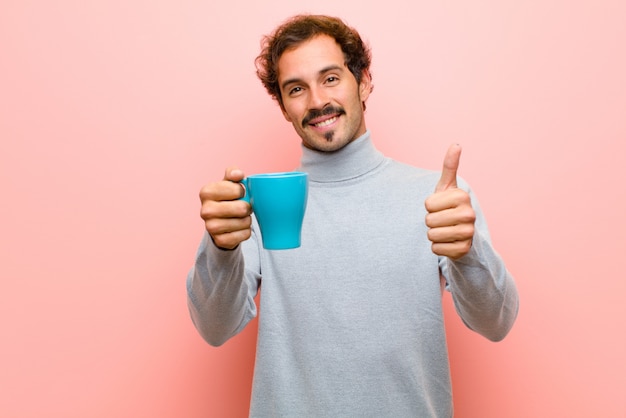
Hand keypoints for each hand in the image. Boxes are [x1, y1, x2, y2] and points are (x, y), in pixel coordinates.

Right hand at [199, 167, 251, 249]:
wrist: (219, 222)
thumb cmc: (226, 199)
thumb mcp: (228, 183)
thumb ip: (233, 173)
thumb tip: (238, 175)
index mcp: (206, 192)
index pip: (237, 190)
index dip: (243, 191)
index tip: (239, 193)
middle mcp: (205, 210)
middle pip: (241, 208)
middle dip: (247, 207)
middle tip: (243, 207)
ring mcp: (210, 227)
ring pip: (244, 222)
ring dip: (247, 219)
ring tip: (241, 217)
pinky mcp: (219, 241)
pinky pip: (244, 235)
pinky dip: (246, 231)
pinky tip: (239, 228)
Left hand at [425, 144, 475, 259]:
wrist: (462, 233)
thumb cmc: (450, 206)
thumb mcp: (447, 186)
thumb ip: (450, 166)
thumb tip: (456, 144)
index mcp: (462, 196)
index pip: (428, 204)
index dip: (430, 206)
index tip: (441, 206)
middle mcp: (469, 214)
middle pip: (428, 220)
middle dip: (431, 221)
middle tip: (442, 220)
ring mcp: (468, 233)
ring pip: (431, 235)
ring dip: (433, 234)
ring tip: (444, 230)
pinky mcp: (463, 250)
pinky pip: (436, 249)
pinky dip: (437, 247)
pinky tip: (448, 242)